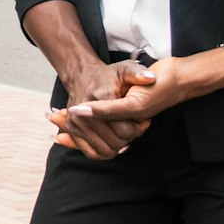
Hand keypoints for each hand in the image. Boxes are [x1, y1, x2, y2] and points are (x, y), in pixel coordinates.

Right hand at [51, 57, 185, 161]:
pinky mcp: (72, 130)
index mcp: (100, 98)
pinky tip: (114, 143)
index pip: (124, 129)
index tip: (144, 122)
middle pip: (116, 142)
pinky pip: (92, 153)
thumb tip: (151, 78)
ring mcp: (76, 122)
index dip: (138, 129)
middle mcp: (84, 113)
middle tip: (134, 126)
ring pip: (106, 150)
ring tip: (124, 132)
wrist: (81, 76)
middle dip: (130, 138)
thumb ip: (138, 73)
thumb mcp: (125, 69)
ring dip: (119, 146)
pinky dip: (105, 153)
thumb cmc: (106, 75)